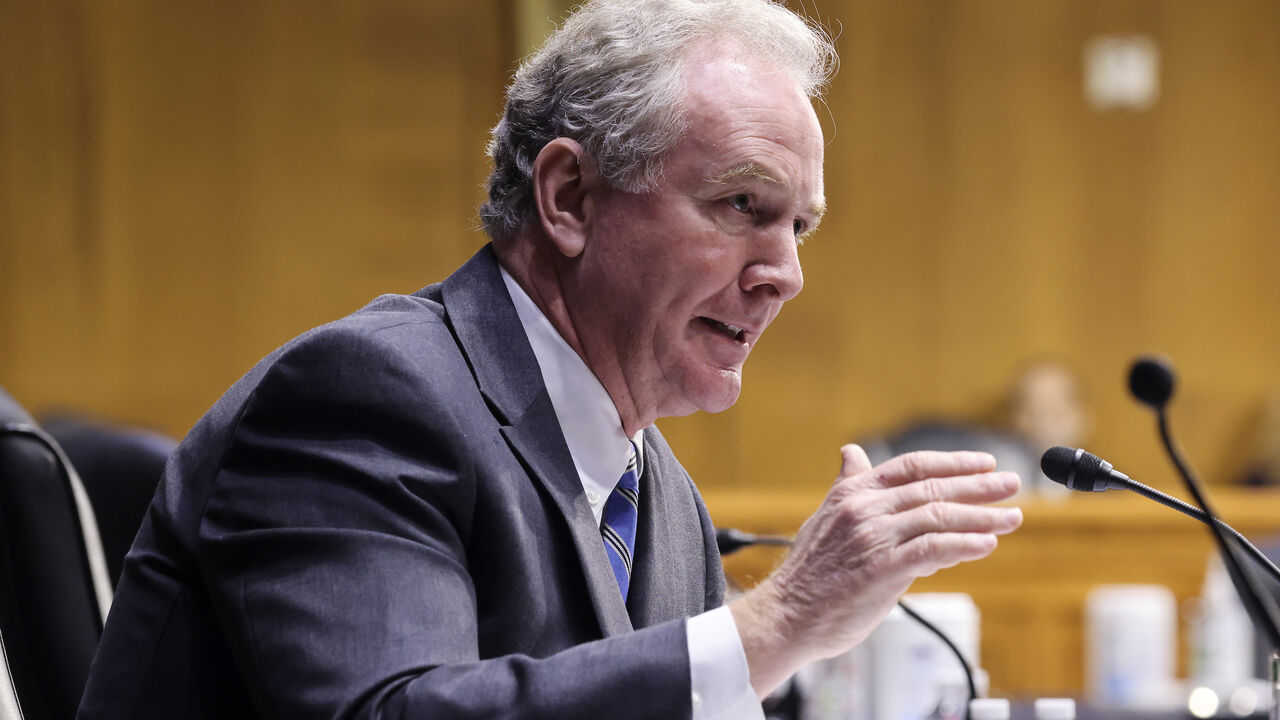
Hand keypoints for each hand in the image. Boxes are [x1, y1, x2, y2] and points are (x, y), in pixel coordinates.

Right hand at [729, 445, 1021, 696]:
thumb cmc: (810, 572)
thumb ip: (847, 484)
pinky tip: (987, 545)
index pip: (912, 466)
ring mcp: (874, 536)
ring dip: (982, 517)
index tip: (985, 464)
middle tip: (1013, 485)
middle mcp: (864, 508)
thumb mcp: (826, 516)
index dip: (953, 463)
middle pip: (933, 488)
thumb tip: (853, 453)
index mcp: (852, 492)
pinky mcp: (883, 568)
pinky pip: (934, 549)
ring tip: (1011, 518)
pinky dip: (964, 544)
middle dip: (979, 486)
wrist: (788, 614)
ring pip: (939, 516)